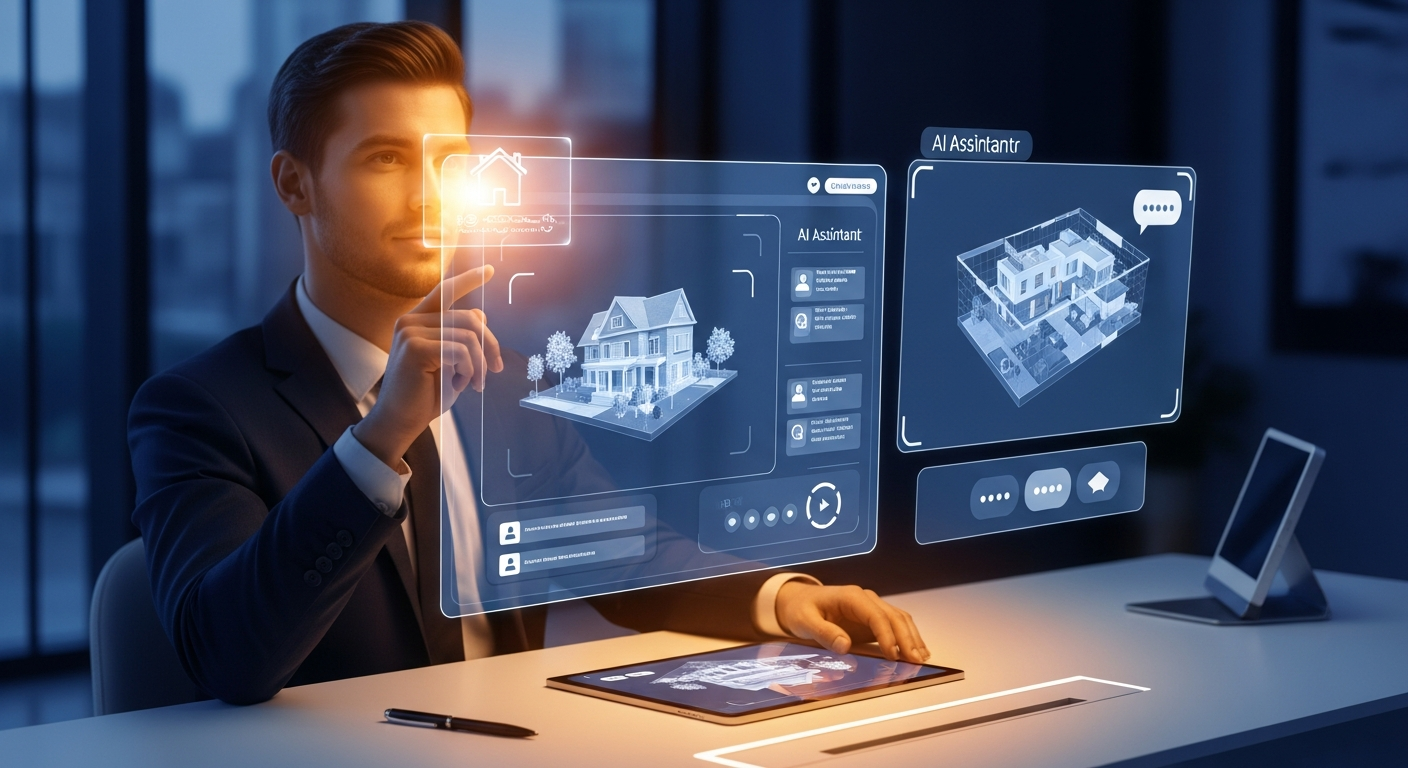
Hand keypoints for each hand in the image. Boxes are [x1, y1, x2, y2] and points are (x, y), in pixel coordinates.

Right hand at [354, 266, 502, 467]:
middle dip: (489, 345)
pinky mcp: (415, 348)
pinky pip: (460, 351)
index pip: (445, 292)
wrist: (401, 420)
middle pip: (469, 319)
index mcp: (417, 321)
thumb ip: (460, 337)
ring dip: (479, 365)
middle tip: (496, 369)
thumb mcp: (449, 362)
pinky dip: (469, 370)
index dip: (468, 280)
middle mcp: (411, 321)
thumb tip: (481, 317)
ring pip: (468, 337)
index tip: (489, 270)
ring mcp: (410, 332)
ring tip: (475, 384)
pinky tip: (461, 385)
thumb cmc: (425, 394)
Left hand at [774, 582, 929, 662]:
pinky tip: (916, 651)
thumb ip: (823, 633)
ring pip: (899, 619)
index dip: (886, 636)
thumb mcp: (805, 621)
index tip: (893, 655)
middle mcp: (866, 599)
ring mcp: (871, 608)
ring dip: (912, 638)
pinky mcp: (872, 619)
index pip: (876, 616)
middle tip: (915, 660)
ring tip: (921, 658)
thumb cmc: (801, 609)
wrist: (798, 600)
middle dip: (906, 638)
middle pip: (894, 617)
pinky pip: (894, 625)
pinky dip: (908, 637)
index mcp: (851, 597)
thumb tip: (844, 646)